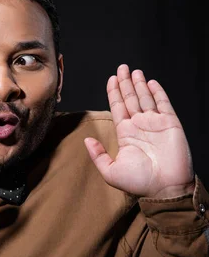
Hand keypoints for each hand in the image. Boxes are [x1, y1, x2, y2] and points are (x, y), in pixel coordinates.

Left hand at [84, 64, 194, 198]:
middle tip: (121, 67)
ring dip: (139, 84)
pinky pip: (163, 104)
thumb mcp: (110, 171)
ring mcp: (155, 124)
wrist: (164, 189)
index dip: (114, 93)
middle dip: (125, 83)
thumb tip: (86, 140)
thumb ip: (97, 155)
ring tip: (133, 71)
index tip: (111, 79)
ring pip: (145, 98)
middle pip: (130, 98)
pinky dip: (157, 92)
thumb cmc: (138, 183)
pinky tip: (151, 82)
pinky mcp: (170, 124)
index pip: (118, 108)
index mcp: (126, 133)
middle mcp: (140, 126)